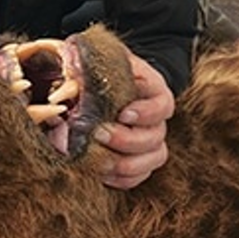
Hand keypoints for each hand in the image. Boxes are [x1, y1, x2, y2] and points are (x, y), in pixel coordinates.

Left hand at [91, 51, 173, 189]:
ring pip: (153, 158)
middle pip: (156, 136)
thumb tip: (75, 73)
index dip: (147, 112)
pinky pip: (140, 176)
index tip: (123, 113)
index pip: (163, 105)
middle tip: (100, 134)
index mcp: (154, 91)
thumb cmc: (100, 70)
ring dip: (127, 163)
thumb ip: (93, 64)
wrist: (104, 85)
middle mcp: (157, 118)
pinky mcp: (139, 160)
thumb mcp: (99, 58)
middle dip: (128, 139)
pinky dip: (123, 178)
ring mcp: (151, 141)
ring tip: (99, 159)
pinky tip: (103, 172)